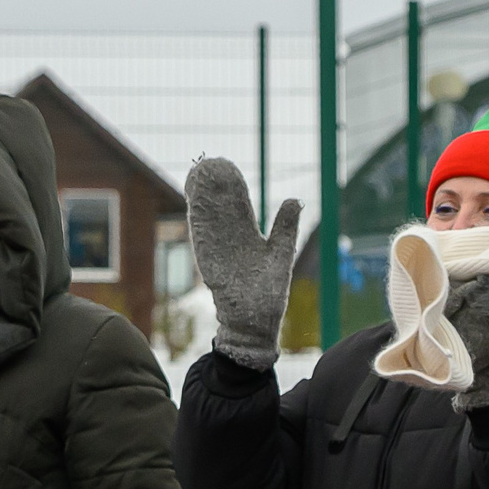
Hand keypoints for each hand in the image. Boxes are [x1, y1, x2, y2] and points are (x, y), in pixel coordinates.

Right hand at [185, 158, 302, 370]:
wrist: (254, 324)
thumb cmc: (268, 294)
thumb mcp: (280, 254)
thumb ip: (285, 228)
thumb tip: (294, 199)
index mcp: (247, 238)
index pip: (237, 207)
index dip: (231, 188)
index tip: (225, 166)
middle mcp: (229, 243)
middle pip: (219, 209)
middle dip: (213, 188)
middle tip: (208, 164)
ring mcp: (218, 252)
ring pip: (207, 221)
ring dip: (202, 200)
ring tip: (197, 176)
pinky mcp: (210, 264)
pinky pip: (202, 239)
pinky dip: (198, 221)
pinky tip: (194, 204)